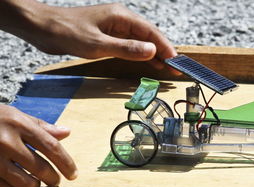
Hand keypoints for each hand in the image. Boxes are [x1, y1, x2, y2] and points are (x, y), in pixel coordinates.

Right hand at [0, 105, 76, 186]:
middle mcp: (6, 141)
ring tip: (35, 184)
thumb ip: (41, 126)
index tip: (74, 175)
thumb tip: (67, 132)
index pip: (52, 147)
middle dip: (53, 179)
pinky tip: (16, 186)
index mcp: (19, 124)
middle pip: (41, 168)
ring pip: (24, 183)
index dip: (67, 163)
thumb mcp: (15, 116)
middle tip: (55, 183)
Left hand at [24, 2, 178, 72]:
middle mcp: (121, 20)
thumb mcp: (98, 44)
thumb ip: (126, 49)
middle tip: (176, 68)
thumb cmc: (67, 32)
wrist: (42, 28)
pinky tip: (148, 63)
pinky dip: (141, 56)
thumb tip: (152, 52)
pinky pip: (130, 46)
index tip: (176, 61)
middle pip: (149, 37)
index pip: (151, 33)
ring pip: (141, 42)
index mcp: (121, 16)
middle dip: (164, 52)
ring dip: (154, 55)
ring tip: (168, 68)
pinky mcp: (108, 37)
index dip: (166, 47)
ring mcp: (115, 28)